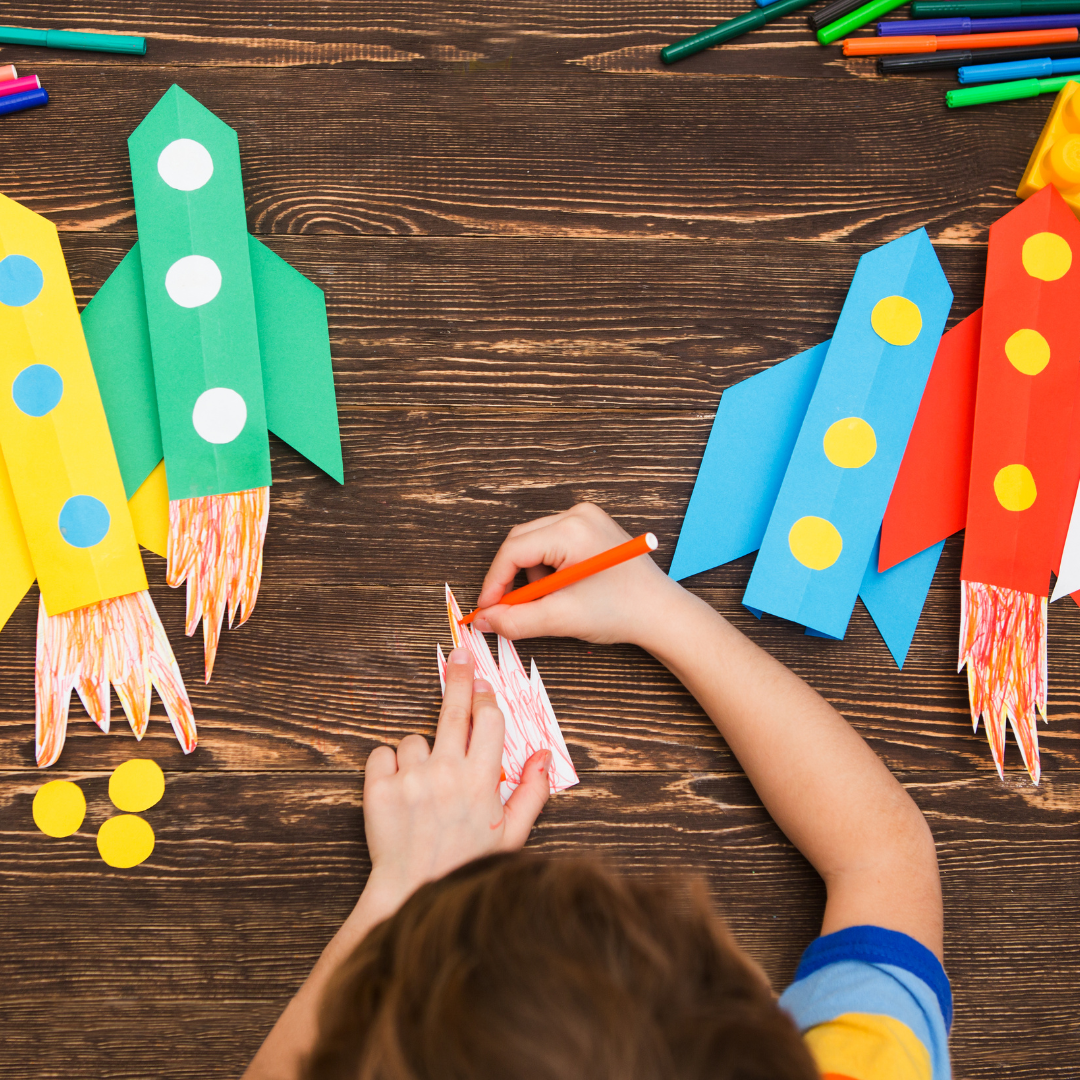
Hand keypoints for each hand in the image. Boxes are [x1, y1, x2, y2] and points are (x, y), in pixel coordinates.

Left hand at [359, 647, 550, 918]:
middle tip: (459, 657)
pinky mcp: (379, 787)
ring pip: (415, 739)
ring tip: (424, 789)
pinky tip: (400, 790)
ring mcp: (412, 779)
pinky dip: (389, 766)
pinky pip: (383, 754)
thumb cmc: (466, 864)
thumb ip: (533, 791)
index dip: (486, 698)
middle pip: (454, 710)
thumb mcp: (512, 834)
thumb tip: (545, 755)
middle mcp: (448, 773)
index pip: (489, 718)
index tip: (482, 685)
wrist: (412, 893)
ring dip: (419, 754)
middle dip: (458, 677)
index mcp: (482, 781)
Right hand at [472, 503, 682, 645]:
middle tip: (510, 609)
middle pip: (521, 542)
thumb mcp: (561, 618)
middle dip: (513, 578)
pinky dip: (549, 568)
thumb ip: (517, 619)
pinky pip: (553, 543)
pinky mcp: (592, 527)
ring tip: (553, 601)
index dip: (495, 582)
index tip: (488, 609)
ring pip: (535, 543)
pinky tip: (566, 589)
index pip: (514, 551)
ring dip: (533, 575)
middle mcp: (578, 515)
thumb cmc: (622, 611)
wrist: (661, 613)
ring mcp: (587, 518)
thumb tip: (485, 619)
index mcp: (571, 530)